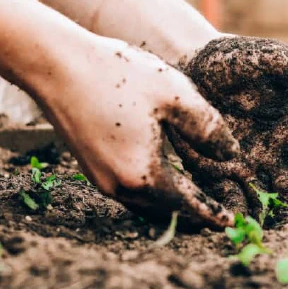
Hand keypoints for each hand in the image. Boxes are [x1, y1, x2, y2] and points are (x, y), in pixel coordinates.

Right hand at [32, 37, 238, 228]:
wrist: (56, 65)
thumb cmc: (117, 75)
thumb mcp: (175, 94)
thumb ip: (208, 128)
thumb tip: (231, 155)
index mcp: (144, 175)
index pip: (187, 205)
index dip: (211, 213)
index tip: (230, 223)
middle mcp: (119, 187)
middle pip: (165, 212)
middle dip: (193, 216)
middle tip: (217, 218)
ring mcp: (101, 179)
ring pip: (145, 206)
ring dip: (171, 207)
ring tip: (194, 203)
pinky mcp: (90, 167)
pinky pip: (129, 192)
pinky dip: (151, 194)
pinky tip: (162, 181)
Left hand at [172, 36, 287, 215]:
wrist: (190, 65)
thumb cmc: (236, 61)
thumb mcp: (269, 62)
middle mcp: (276, 153)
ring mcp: (247, 166)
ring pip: (263, 198)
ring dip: (268, 217)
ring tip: (271, 236)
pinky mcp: (217, 173)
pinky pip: (228, 197)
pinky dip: (232, 211)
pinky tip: (234, 225)